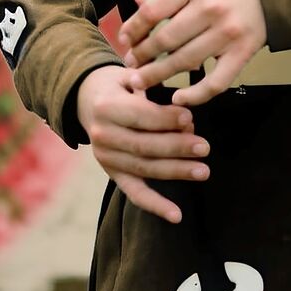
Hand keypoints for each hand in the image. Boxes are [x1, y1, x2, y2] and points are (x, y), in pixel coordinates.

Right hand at [76, 64, 209, 223]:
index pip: (141, 116)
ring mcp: (106, 158)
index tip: (190, 118)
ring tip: (203, 171)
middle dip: (176, 148)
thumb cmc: (119, 84)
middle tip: (204, 148)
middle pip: (144, 146)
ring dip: (175, 172)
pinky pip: (135, 193)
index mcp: (107, 107)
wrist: (86, 99)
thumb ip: (155, 83)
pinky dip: (156, 205)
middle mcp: (103, 135)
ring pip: (144, 169)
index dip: (166, 119)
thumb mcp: (131, 74)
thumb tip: (190, 91)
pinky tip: (177, 215)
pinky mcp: (113, 174)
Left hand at [118, 0, 266, 105]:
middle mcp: (209, 8)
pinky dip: (195, 95)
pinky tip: (178, 98)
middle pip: (164, 40)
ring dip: (158, 76)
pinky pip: (216, 81)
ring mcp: (227, 32)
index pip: (152, 12)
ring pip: (184, 62)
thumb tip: (136, 2)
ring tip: (141, 82)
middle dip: (142, 56)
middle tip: (131, 65)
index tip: (124, 40)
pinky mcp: (243, 51)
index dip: (133, 29)